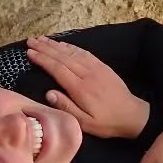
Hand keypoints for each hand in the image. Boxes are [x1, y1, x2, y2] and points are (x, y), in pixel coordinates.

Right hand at [26, 35, 149, 137]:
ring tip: (41, 39)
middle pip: (62, 57)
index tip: (29, 52)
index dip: (42, 59)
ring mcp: (96, 68)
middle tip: (30, 41)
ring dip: (55, 44)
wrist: (132, 115)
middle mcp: (87, 74)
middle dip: (45, 48)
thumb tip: (48, 93)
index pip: (57, 69)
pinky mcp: (102, 66)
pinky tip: (62, 44)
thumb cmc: (107, 123)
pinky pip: (84, 52)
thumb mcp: (85, 124)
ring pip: (72, 52)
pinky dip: (71, 46)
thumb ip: (66, 107)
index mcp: (81, 89)